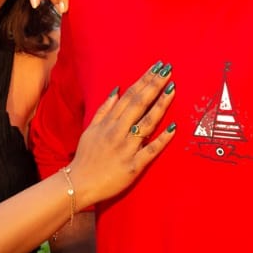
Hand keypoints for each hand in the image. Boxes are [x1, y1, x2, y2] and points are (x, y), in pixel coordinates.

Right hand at [67, 63, 175, 205]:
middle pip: (139, 104)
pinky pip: (150, 151)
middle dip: (154, 85)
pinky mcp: (133, 166)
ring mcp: (126, 148)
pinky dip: (162, 139)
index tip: (157, 68)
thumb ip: (104, 110)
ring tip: (173, 89)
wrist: (78, 184)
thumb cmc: (86, 157)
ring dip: (161, 105)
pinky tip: (174, 127)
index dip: (144, 81)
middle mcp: (118, 132)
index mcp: (108, 123)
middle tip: (168, 70)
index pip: (129, 96)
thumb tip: (116, 91)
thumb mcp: (90, 130)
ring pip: (146, 123)